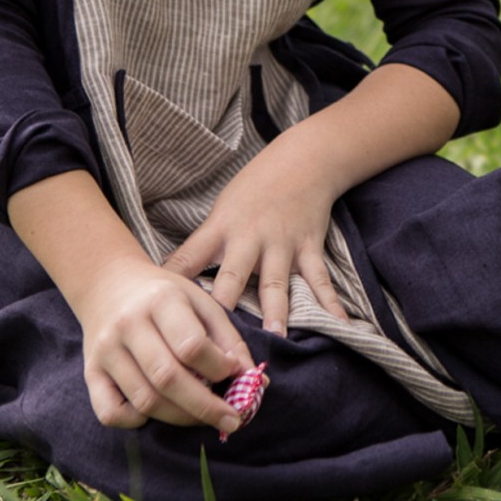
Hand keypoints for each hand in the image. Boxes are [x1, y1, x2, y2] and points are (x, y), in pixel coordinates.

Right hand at [70, 256, 253, 431]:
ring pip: (144, 400)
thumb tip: (254, 381)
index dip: (218, 367)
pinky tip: (157, 411)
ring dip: (180, 417)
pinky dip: (137, 421)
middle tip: (232, 420)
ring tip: (201, 416)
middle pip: (168, 378)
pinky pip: (110, 413)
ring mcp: (105, 351)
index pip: (191, 345)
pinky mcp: (90, 373)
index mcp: (161, 300)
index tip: (235, 375)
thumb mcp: (201, 302)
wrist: (109, 284)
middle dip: (205, 407)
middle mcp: (128, 325)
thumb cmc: (165, 296)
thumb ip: (229, 339)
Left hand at [163, 140, 348, 334]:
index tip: (160, 308)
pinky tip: (341, 325)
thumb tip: (171, 281)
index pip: (188, 257)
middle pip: (232, 276)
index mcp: (221, 228)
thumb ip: (203, 247)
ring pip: (276, 283)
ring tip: (275, 339)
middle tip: (216, 339)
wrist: (303, 161)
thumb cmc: (254, 189)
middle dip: (224, 306)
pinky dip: (331, 303)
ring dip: (276, 312)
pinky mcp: (309, 248)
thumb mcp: (221, 211)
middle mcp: (250, 238)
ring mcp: (282, 244)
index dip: (173, 280)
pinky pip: (320, 280)